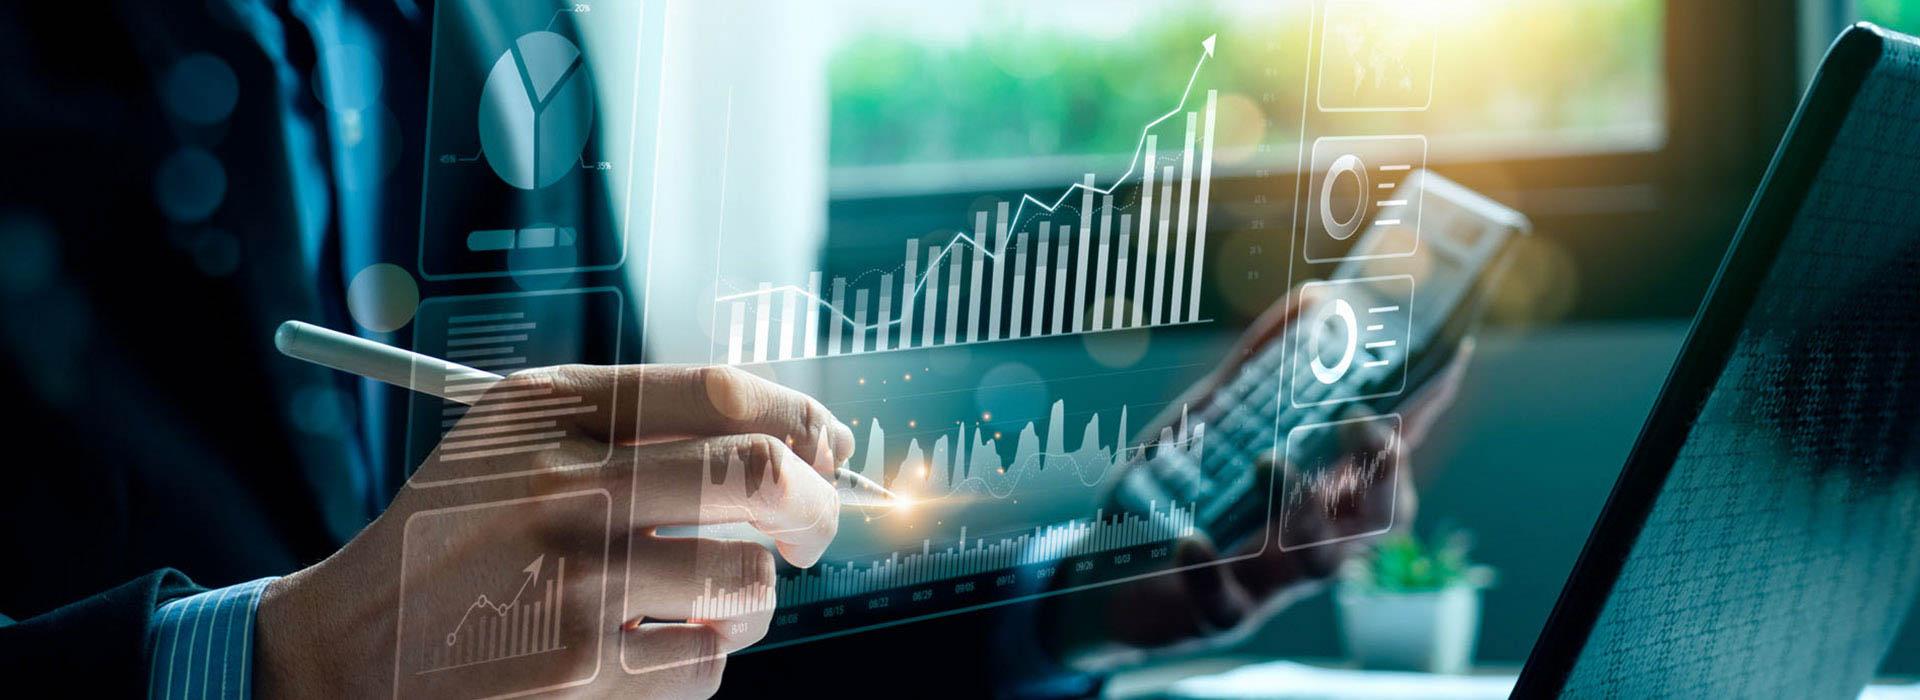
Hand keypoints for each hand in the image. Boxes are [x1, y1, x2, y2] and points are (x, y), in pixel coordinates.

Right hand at [253, 365, 852, 697]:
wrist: (347, 651)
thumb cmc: (452, 541)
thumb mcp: (513, 443)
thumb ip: (635, 423)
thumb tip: (795, 442)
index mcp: (552, 413)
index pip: (723, 394)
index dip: (802, 419)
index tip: (827, 447)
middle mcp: (566, 487)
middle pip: (761, 479)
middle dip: (818, 508)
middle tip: (814, 529)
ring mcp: (577, 583)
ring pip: (748, 585)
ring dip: (747, 600)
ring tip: (698, 599)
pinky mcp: (583, 673)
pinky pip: (705, 663)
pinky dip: (694, 660)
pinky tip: (639, 646)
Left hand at [1043, 286, 1473, 666]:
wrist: (1107, 578)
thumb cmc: (1180, 493)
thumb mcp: (1215, 420)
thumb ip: (1262, 365)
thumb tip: (1315, 297)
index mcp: (1322, 490)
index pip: (1389, 453)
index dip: (1421, 413)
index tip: (1444, 359)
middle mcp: (1311, 538)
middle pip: (1382, 518)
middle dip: (1387, 474)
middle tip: (1364, 424)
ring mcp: (1269, 582)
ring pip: (1321, 565)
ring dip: (1305, 513)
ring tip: (1268, 460)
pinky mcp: (1217, 614)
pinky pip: (1227, 604)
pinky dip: (1210, 571)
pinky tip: (1190, 537)